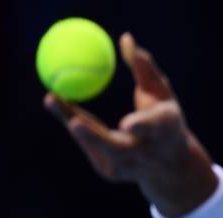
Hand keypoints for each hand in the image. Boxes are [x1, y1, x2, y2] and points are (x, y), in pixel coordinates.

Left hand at [44, 33, 216, 217]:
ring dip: (74, 120)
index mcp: (166, 130)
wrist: (170, 166)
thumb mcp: (162, 95)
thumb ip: (145, 70)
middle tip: (72, 119)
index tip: (125, 124)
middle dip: (94, 136)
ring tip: (53, 99)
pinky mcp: (110, 173)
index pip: (153, 128)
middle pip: (118, 148)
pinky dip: (79, 128)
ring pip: (96, 145)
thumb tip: (126, 40)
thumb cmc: (166, 122)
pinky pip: (89, 146)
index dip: (140, 126)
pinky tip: (73, 116)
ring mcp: (128, 168)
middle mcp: (147, 154)